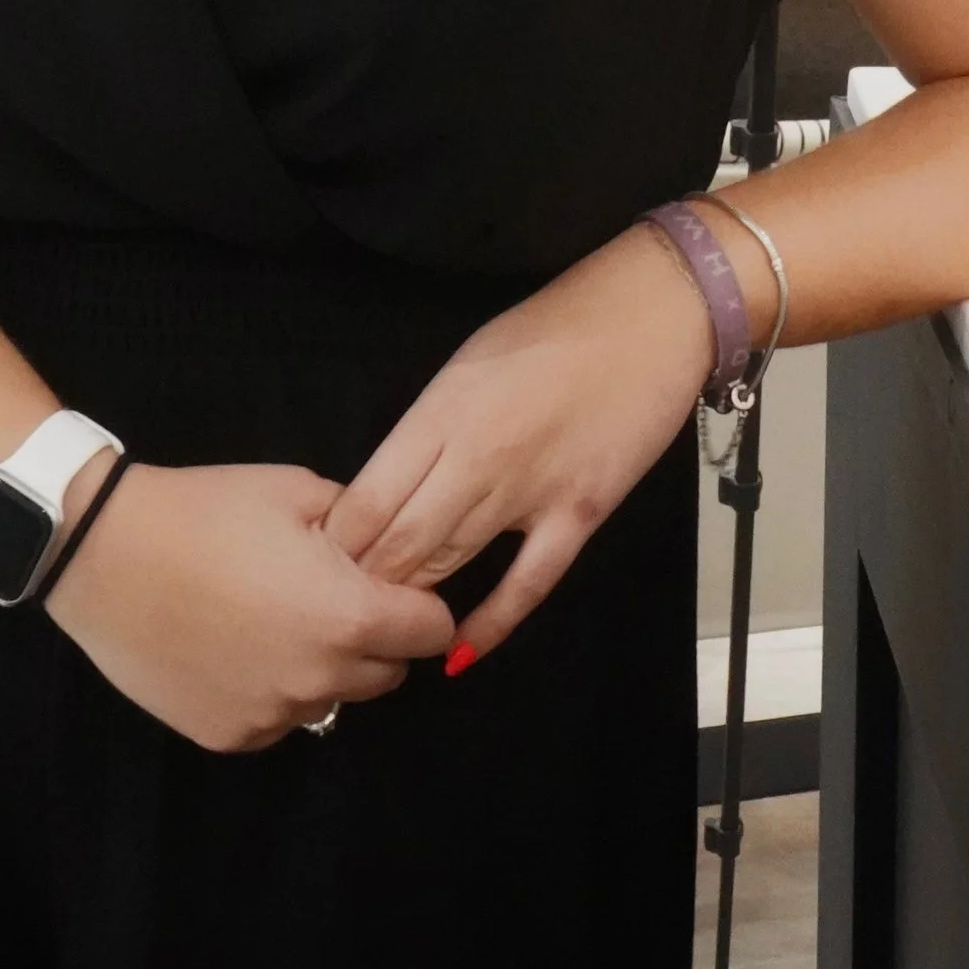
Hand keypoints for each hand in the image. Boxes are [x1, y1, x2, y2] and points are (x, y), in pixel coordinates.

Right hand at [40, 459, 456, 751]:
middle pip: (388, 673)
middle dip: (374, 639)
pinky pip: (277, 718)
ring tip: (271, 620)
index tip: (389, 586)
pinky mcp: (230, 736)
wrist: (105, 554)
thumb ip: (358, 522)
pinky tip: (234, 648)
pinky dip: (271, 691)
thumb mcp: (296, 489)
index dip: (419, 604)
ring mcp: (274, 714)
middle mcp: (321, 678)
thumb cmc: (206, 511)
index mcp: (350, 616)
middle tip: (326, 597)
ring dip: (322, 667)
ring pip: (331, 699)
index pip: (433, 631)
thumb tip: (383, 546)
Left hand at [321, 227, 712, 666]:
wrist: (648, 317)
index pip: (370, 498)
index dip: (340, 543)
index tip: (320, 565)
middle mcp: (475, 455)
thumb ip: (431, 425)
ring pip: (453, 562)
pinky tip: (461, 651)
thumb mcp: (468, 363)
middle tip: (343, 609)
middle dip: (367, 581)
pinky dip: (492, 623)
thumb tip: (395, 480)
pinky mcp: (580, 513)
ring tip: (384, 627)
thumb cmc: (553, 328)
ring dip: (415, 598)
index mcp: (441, 411)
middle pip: (402, 541)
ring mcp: (530, 489)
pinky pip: (528, 583)